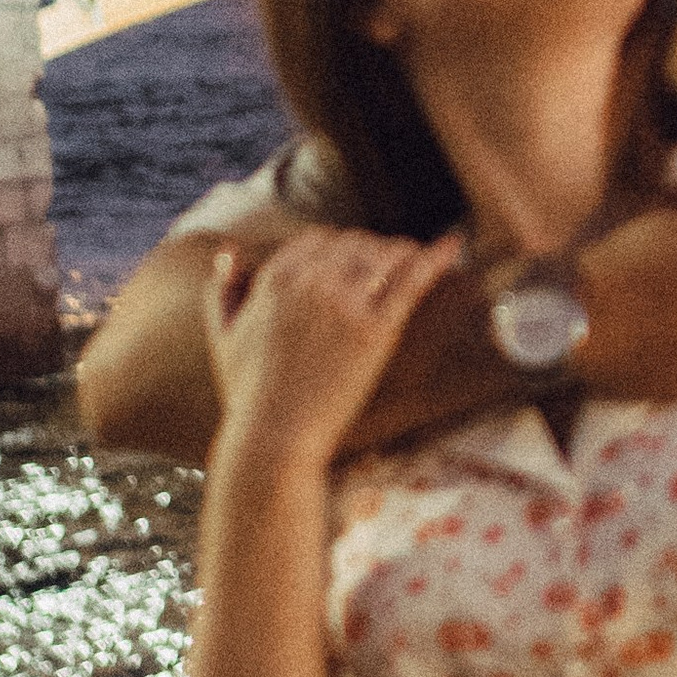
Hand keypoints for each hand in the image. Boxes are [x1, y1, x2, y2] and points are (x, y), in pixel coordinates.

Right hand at [204, 229, 457, 477]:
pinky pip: (410, 282)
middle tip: (389, 261)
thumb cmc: (249, 394)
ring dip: (401, 253)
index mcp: (276, 276)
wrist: (273, 436)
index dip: (340, 246)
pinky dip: (435, 259)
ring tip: (418, 256)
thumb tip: (229, 255)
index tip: (354, 256)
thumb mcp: (223, 335)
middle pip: (354, 244)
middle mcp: (311, 280)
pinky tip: (453, 247)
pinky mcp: (374, 329)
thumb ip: (223, 290)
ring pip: (384, 257)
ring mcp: (344, 302)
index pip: (319, 240)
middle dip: (372, 249)